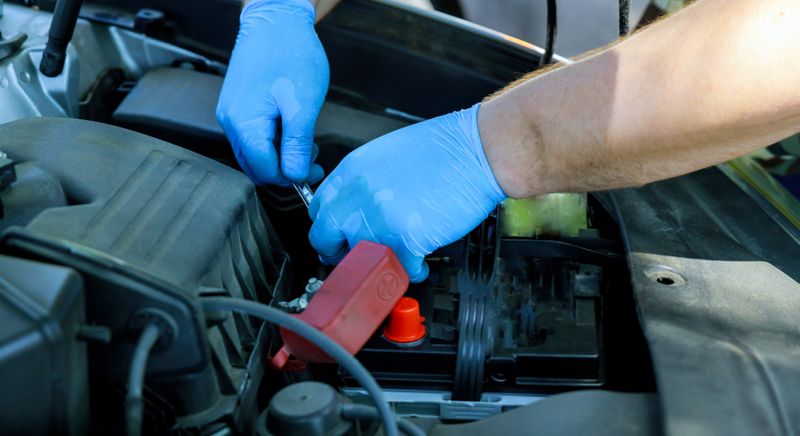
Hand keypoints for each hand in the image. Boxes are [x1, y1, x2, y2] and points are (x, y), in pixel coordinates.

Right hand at [216, 0, 327, 184]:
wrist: (275, 19)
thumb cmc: (290, 54)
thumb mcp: (302, 104)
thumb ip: (298, 144)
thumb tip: (296, 176)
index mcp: (244, 124)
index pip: (265, 171)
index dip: (291, 176)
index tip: (314, 169)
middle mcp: (230, 122)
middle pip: (256, 166)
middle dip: (286, 168)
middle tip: (311, 155)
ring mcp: (231, 114)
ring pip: (254, 153)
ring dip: (280, 155)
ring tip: (304, 138)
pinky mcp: (236, 107)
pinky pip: (252, 137)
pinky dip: (273, 141)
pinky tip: (291, 126)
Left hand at [308, 104, 506, 281]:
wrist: (480, 150)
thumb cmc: (446, 149)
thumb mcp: (388, 155)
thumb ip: (365, 183)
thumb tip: (357, 209)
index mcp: (352, 170)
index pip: (318, 209)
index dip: (330, 228)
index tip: (341, 236)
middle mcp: (358, 194)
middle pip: (324, 239)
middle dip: (341, 254)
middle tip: (361, 257)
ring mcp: (379, 217)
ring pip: (359, 260)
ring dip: (377, 264)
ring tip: (397, 259)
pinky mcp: (405, 238)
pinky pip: (397, 269)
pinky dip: (411, 272)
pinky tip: (421, 263)